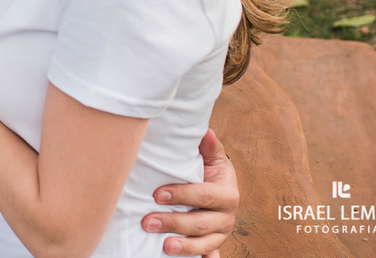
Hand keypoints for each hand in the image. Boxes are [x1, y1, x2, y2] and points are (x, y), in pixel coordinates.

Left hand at [142, 129, 238, 256]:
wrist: (220, 187)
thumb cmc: (210, 170)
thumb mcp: (212, 158)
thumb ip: (209, 146)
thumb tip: (205, 131)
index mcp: (227, 194)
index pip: (203, 196)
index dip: (182, 195)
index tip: (157, 194)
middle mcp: (226, 217)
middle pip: (200, 223)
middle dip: (174, 223)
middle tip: (147, 222)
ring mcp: (220, 233)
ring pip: (204, 243)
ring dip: (184, 246)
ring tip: (164, 247)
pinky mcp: (214, 245)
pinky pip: (209, 255)